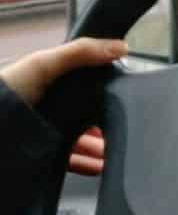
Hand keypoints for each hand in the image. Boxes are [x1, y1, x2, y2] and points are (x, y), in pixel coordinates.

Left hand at [2, 39, 125, 176]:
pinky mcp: (38, 154)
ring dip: (99, 147)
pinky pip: (67, 160)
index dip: (107, 91)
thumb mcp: (42, 65)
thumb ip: (80, 53)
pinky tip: (99, 167)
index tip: (128, 98)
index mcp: (50, 82)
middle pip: (85, 115)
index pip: (86, 85)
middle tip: (127, 130)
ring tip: (115, 155)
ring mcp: (44, 132)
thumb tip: (122, 46)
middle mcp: (49, 107)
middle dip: (107, 123)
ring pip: (79, 140)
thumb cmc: (5, 93)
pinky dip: (86, 164)